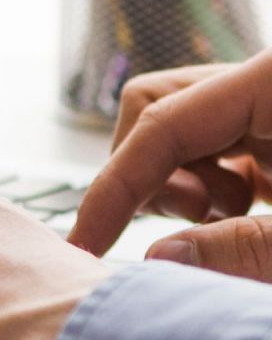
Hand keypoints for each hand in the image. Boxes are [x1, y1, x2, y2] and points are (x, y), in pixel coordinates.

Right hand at [69, 53, 271, 277]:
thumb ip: (248, 250)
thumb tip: (158, 256)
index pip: (163, 121)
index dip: (115, 186)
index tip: (85, 244)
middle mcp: (264, 83)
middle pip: (158, 110)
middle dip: (152, 175)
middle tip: (198, 221)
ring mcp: (267, 107)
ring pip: (179, 131)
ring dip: (186, 186)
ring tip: (239, 218)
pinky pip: (215, 148)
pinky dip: (211, 192)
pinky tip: (245, 216)